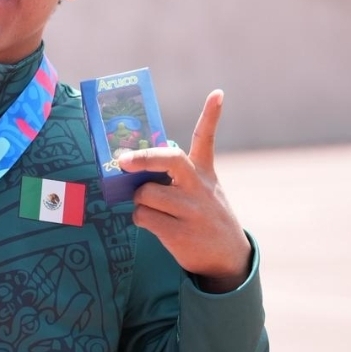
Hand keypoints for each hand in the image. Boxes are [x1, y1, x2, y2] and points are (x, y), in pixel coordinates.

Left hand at [118, 90, 250, 292]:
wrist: (227, 258)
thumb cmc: (202, 216)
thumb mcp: (201, 190)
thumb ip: (174, 175)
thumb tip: (132, 167)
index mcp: (203, 172)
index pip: (206, 139)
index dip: (212, 115)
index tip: (217, 93)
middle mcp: (198, 187)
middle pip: (168, 159)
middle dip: (142, 157)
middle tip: (123, 161)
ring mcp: (190, 210)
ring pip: (144, 193)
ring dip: (139, 200)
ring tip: (152, 208)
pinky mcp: (180, 232)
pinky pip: (142, 216)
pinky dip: (140, 218)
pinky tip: (153, 223)